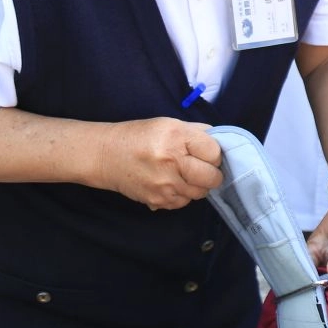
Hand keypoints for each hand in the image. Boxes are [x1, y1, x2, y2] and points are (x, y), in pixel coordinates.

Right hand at [93, 118, 222, 209]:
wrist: (106, 156)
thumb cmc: (139, 136)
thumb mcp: (169, 124)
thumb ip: (197, 132)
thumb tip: (221, 142)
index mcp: (176, 137)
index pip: (214, 152)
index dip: (214, 153)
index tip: (206, 153)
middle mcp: (171, 162)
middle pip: (212, 177)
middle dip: (211, 173)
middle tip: (201, 167)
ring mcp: (165, 185)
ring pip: (200, 193)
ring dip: (197, 185)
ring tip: (184, 174)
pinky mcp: (157, 201)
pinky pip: (184, 202)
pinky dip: (183, 195)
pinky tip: (172, 183)